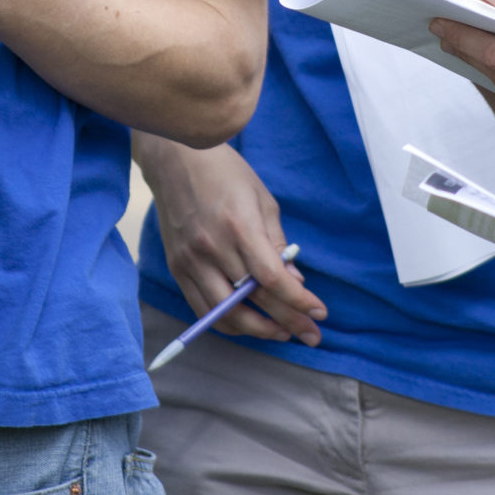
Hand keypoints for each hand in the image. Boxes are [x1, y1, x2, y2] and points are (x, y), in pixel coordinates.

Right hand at [139, 140, 323, 344]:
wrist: (175, 159)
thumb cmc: (226, 173)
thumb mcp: (263, 200)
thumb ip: (278, 244)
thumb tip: (294, 281)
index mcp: (239, 226)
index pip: (271, 278)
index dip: (298, 301)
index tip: (319, 313)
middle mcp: (212, 247)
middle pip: (252, 301)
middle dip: (288, 322)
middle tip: (311, 335)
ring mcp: (190, 261)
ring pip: (225, 315)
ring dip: (258, 330)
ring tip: (282, 332)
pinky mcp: (176, 268)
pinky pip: (202, 309)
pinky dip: (228, 323)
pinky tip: (249, 323)